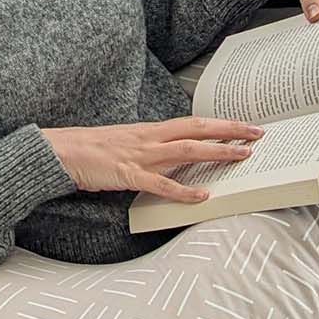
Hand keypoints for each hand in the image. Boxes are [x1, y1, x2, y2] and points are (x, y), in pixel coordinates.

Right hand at [38, 117, 265, 204]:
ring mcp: (140, 155)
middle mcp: (150, 138)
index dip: (221, 124)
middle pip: (197, 129)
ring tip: (242, 157)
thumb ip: (152, 151)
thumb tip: (175, 159)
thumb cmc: (91, 151)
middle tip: (258, 134)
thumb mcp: (127, 145)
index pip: (193, 123)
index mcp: (150, 130)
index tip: (245, 126)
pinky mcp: (128, 174)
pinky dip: (184, 190)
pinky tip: (203, 195)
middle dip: (230, 131)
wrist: (60, 151)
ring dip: (217, 153)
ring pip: (187, 151)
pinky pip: (161, 184)